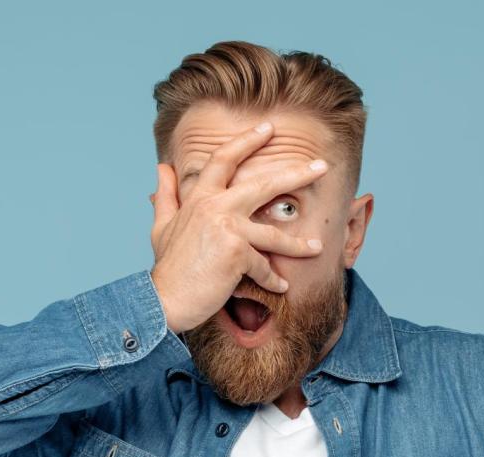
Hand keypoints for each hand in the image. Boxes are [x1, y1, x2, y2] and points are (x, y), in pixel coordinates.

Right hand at [147, 120, 328, 333]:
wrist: (164, 301)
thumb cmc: (169, 267)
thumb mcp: (162, 226)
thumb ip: (167, 195)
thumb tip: (162, 167)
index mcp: (200, 198)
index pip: (225, 159)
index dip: (246, 140)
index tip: (268, 128)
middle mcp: (215, 207)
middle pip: (263, 184)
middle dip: (296, 173)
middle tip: (322, 166)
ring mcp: (226, 228)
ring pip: (273, 233)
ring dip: (298, 243)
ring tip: (318, 247)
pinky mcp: (236, 253)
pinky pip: (264, 266)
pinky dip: (272, 280)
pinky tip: (280, 287)